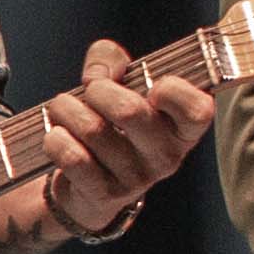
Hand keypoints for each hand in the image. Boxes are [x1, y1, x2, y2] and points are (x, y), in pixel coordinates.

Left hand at [40, 39, 217, 235]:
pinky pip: (73, 156)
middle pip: (129, 110)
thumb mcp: (122, 86)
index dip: (173, 91)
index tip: (152, 87)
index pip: (197, 110)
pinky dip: (55, 138)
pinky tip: (57, 136)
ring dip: (66, 109)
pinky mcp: (104, 194)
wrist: (90, 187)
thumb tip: (98, 71)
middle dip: (97, 90)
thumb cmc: (113, 124)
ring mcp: (136, 179)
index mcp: (182, 129)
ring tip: (63, 109)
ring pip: (92, 129)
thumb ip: (111, 59)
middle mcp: (166, 156)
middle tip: (89, 90)